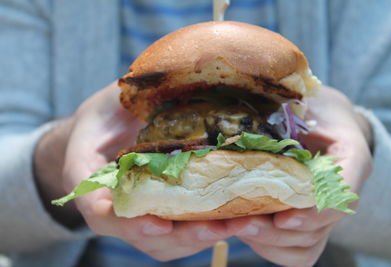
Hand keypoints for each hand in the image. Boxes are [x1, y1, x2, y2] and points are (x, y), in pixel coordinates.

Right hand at [54, 82, 229, 259]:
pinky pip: (179, 231)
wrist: (106, 131)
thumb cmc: (107, 113)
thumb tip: (174, 79)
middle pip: (141, 236)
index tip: (159, 222)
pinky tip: (233, 217)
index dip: (128, 222)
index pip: (101, 213)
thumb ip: (131, 96)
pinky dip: (204, 229)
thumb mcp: (113, 98)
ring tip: (235, 225)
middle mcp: (113, 206)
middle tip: (215, 228)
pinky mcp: (161, 212)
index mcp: (90, 179)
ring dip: (198, 238)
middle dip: (179, 237)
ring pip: (165, 242)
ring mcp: (139, 212)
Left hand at [226, 86, 372, 266]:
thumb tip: (245, 114)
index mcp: (349, 156)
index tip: (284, 218)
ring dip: (269, 241)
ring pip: (307, 245)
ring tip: (234, 226)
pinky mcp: (307, 223)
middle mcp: (342, 191)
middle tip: (240, 222)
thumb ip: (288, 107)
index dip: (316, 209)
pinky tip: (244, 231)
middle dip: (277, 230)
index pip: (343, 189)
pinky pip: (296, 251)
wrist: (322, 120)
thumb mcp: (305, 98)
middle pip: (319, 227)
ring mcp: (324, 211)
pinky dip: (270, 247)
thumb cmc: (313, 107)